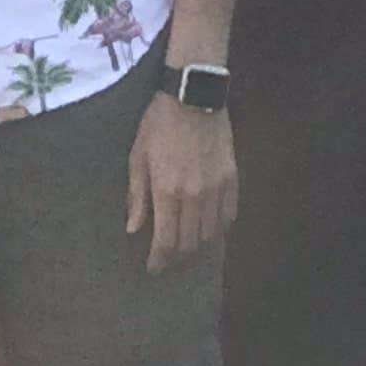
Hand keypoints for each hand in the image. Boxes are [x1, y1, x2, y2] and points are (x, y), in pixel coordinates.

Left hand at [128, 90, 236, 271]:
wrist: (192, 96)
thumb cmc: (158, 125)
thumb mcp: (138, 157)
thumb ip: (137, 196)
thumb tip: (134, 228)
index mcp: (167, 191)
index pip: (167, 241)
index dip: (160, 260)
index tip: (154, 268)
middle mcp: (195, 196)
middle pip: (190, 243)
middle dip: (178, 258)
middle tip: (168, 260)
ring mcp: (217, 189)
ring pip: (211, 234)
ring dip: (198, 246)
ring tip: (187, 247)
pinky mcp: (232, 179)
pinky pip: (229, 215)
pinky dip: (219, 228)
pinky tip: (209, 229)